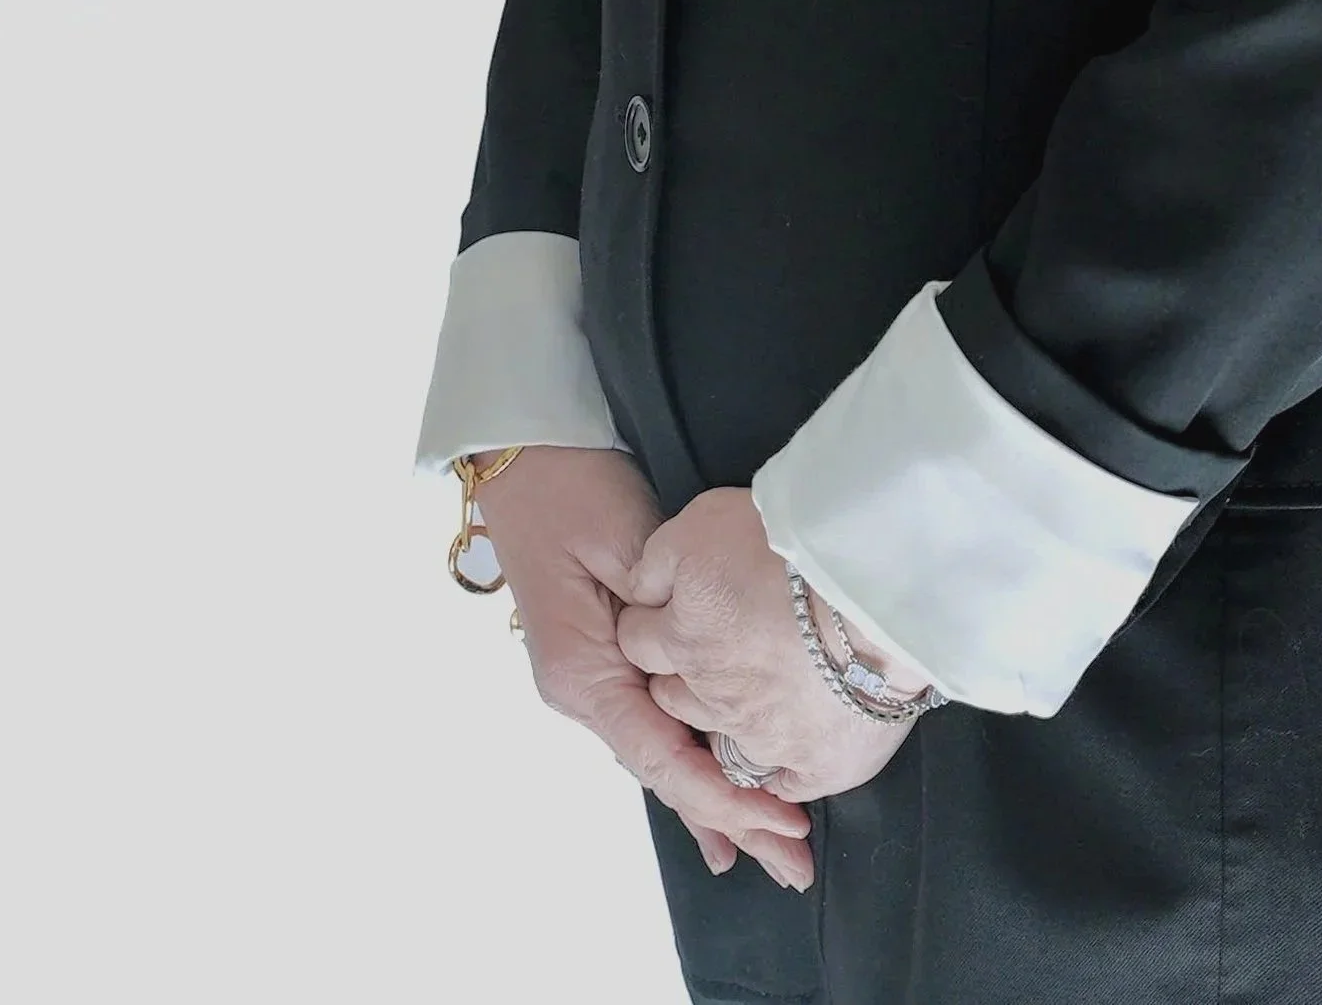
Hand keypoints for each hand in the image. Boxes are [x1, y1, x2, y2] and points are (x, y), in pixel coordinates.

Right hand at [478, 449, 815, 888]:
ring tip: (774, 846)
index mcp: (584, 675)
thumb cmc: (574, 491)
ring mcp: (592, 682)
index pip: (661, 757)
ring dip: (719, 800)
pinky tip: (722, 810)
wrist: (526, 459)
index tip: (779, 822)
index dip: (723, 797)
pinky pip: (659, 729)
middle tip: (794, 863)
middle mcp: (585, 693)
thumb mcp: (622, 543)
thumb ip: (664, 611)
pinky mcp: (608, 663)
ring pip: (664, 757)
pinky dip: (696, 768)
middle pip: (666, 773)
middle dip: (732, 819)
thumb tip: (708, 665)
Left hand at [609, 486, 928, 803]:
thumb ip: (658, 559)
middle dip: (685, 677)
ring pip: (723, 742)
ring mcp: (759, 735)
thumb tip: (640, 587)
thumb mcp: (704, 520)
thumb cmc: (793, 547)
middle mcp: (710, 692)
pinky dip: (783, 771)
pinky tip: (795, 746)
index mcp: (681, 634)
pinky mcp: (810, 764)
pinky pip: (781, 784)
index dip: (652, 628)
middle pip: (673, 697)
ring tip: (764, 692)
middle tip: (721, 652)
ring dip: (733, 720)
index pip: (637, 641)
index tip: (675, 616)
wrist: (872, 588)